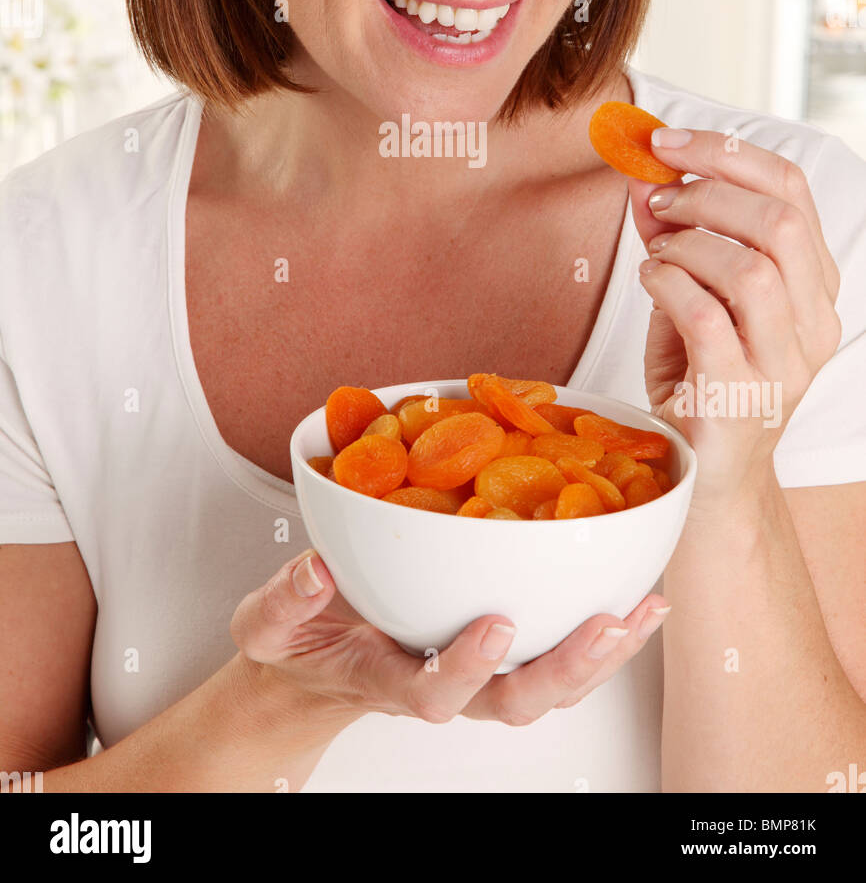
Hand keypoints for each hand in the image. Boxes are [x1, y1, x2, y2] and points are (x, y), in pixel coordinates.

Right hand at [230, 547, 670, 727]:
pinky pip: (559, 649)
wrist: (315, 666)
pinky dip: (604, 630)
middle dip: (566, 669)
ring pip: (550, 684)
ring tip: (645, 611)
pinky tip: (641, 598)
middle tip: (606, 625)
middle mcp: (445, 684)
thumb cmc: (299, 645)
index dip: (467, 668)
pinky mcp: (501, 651)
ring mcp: (478, 672)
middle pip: (514, 701)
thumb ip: (284, 601)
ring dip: (602, 655)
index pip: (431, 692)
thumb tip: (314, 568)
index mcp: (388, 679)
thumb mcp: (266, 624)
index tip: (496, 625)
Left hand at [628, 127, 841, 508]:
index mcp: (815, 288)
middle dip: (706, 191)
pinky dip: (668, 283)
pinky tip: (650, 282)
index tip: (668, 141)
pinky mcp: (740, 396)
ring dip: (687, 244)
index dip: (728, 152)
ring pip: (751, 269)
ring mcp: (783, 365)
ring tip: (656, 254)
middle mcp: (814, 325)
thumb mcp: (689, 295)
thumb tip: (644, 178)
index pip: (793, 192)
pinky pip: (706, 316)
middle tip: (657, 199)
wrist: (705, 477)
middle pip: (780, 221)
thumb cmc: (698, 379)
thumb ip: (674, 239)